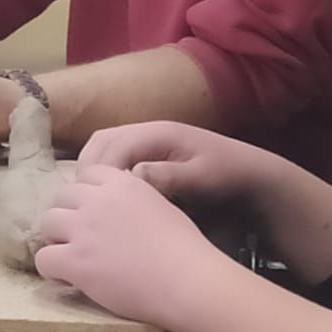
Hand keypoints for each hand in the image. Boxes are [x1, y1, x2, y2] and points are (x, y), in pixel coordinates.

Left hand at [34, 164, 228, 328]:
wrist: (186, 279)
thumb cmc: (184, 248)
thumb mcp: (159, 205)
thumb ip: (132, 200)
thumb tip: (121, 213)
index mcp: (121, 182)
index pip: (85, 175)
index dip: (86, 195)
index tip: (93, 213)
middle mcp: (96, 199)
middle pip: (61, 197)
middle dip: (68, 216)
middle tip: (80, 237)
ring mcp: (83, 229)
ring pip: (47, 223)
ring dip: (56, 239)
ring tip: (71, 257)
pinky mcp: (75, 261)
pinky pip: (44, 259)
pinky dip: (51, 269)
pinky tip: (67, 277)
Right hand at [78, 120, 253, 201]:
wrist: (248, 173)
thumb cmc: (226, 176)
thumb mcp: (201, 178)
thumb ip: (168, 176)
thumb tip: (135, 175)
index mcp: (159, 133)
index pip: (115, 146)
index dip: (101, 172)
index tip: (94, 200)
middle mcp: (148, 130)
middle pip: (101, 142)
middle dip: (88, 170)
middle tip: (84, 201)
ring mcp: (146, 139)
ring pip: (103, 146)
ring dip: (92, 169)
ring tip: (90, 200)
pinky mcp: (148, 151)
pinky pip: (114, 155)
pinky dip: (102, 170)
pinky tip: (105, 196)